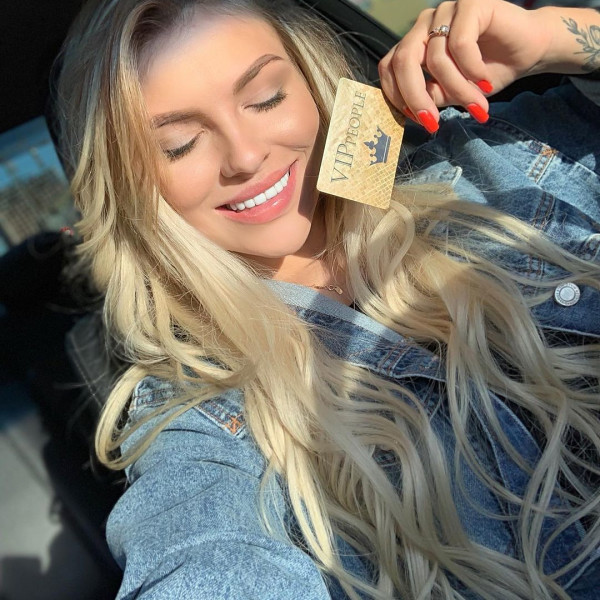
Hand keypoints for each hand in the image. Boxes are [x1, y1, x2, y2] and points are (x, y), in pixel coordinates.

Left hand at [379, 0, 549, 132]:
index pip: (389, 68)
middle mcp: (424, 25)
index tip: (417, 119)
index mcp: (414, 43)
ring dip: (457, 90)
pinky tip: (484, 81)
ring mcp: (446, 11)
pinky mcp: (470, 4)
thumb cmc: (487, 73)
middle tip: (433, 122)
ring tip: (476, 106)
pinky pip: (460, 44)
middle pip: (403, 62)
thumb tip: (413, 110)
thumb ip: (429, 96)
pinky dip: (471, 69)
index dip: (397, 96)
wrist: (529, 51)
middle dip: (416, 97)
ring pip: (436, 58)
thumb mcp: (451, 93)